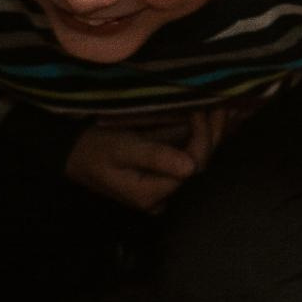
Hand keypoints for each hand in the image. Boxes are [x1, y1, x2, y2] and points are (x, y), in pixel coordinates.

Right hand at [64, 109, 229, 212]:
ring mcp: (163, 187)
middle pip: (198, 163)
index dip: (203, 136)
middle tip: (226, 105)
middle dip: (213, 132)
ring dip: (212, 133)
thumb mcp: (121, 149)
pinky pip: (188, 154)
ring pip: (196, 158)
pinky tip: (215, 119)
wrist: (71, 153)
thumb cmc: (93, 148)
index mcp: (151, 193)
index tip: (204, 109)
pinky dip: (200, 136)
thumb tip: (190, 167)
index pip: (192, 166)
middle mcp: (162, 196)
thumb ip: (155, 156)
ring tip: (230, 109)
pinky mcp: (162, 176)